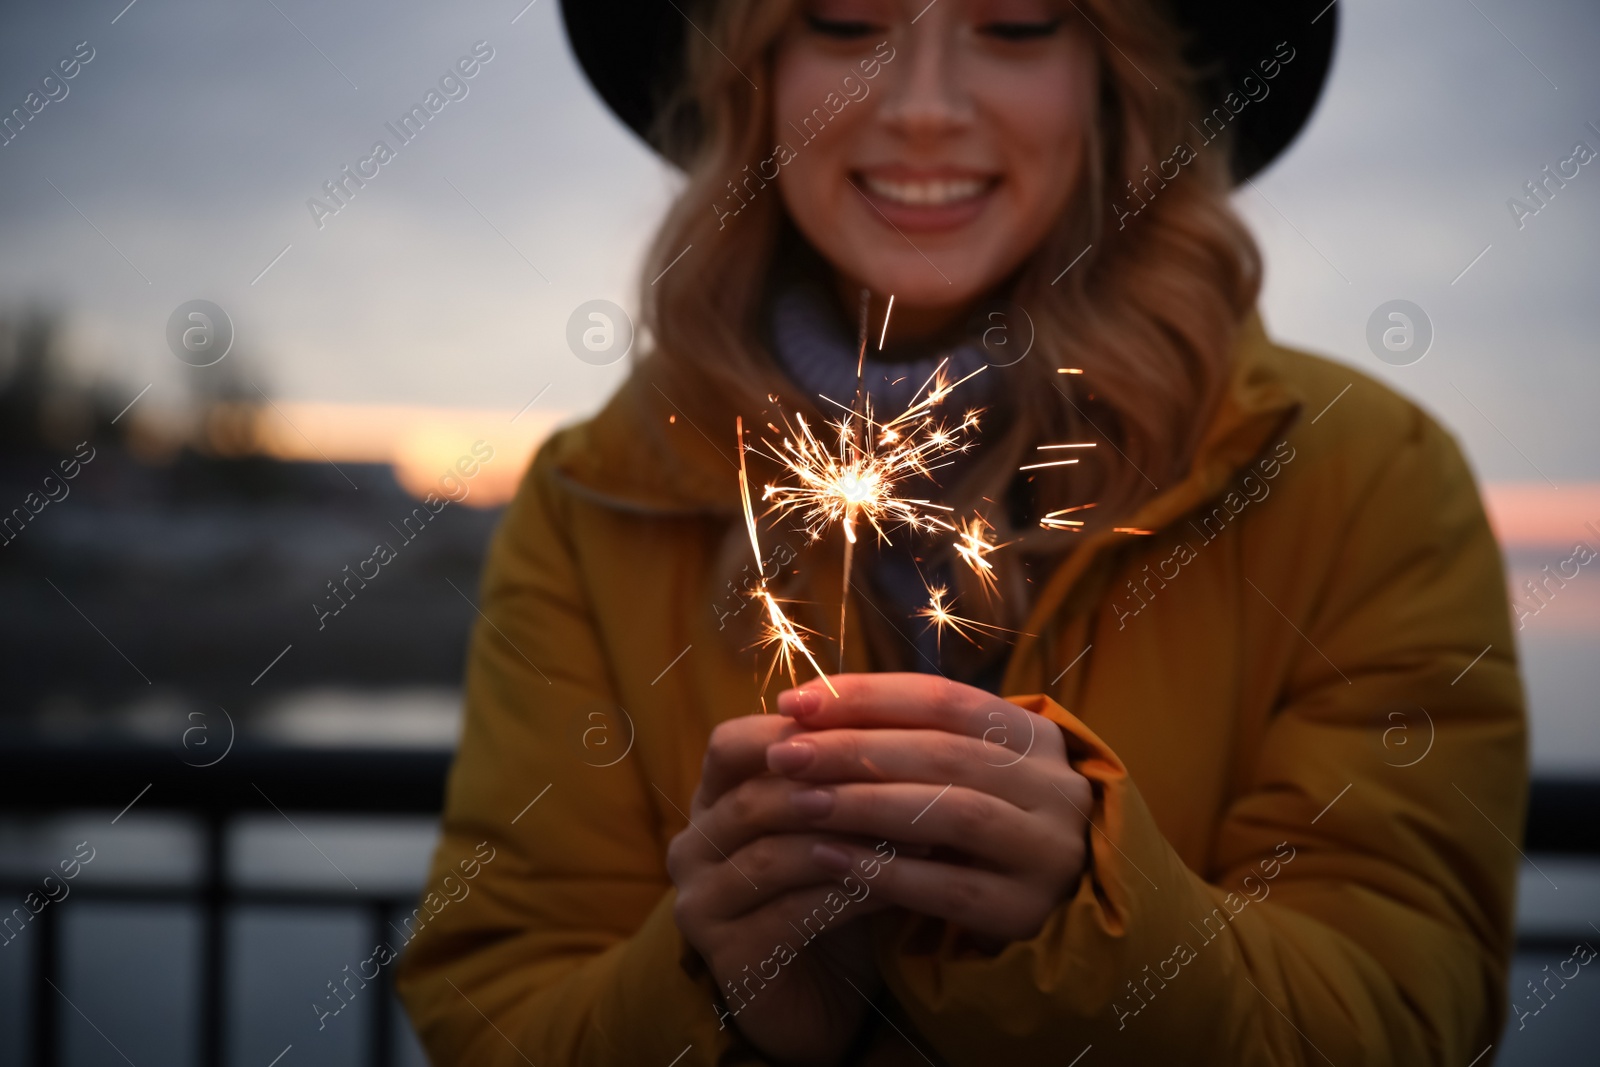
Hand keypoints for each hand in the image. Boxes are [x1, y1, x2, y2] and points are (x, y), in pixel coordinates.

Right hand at [667, 713, 887, 1064]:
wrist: (824, 997)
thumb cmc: (834, 894)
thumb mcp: (837, 826)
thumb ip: (845, 776)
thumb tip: (903, 716)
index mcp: (713, 800)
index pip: (732, 744)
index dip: (793, 732)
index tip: (868, 729)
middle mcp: (692, 846)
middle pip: (754, 799)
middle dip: (833, 788)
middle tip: (905, 783)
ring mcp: (700, 901)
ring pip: (771, 855)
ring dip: (846, 843)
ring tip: (912, 837)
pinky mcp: (723, 954)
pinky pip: (788, 914)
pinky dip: (844, 896)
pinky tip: (892, 889)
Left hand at [770, 673, 1092, 945]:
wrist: (1055, 910)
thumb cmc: (984, 822)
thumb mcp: (963, 770)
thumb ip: (905, 736)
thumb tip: (805, 707)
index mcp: (1035, 736)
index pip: (944, 698)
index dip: (866, 696)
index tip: (795, 701)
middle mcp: (1054, 787)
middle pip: (943, 752)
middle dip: (854, 749)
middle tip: (785, 754)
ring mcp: (1048, 851)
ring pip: (950, 814)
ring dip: (866, 804)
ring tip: (800, 801)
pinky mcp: (1027, 910)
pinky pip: (948, 887)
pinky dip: (884, 870)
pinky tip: (829, 859)